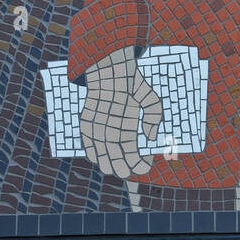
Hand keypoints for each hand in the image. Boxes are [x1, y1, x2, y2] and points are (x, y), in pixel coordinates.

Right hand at [79, 48, 162, 178]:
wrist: (108, 69)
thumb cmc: (133, 84)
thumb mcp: (151, 97)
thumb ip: (155, 118)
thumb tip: (151, 138)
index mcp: (125, 128)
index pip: (134, 162)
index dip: (142, 166)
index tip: (147, 160)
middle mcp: (108, 133)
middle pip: (118, 169)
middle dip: (129, 169)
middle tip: (137, 160)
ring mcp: (94, 132)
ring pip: (103, 165)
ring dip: (114, 165)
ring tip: (124, 156)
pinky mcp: (85, 128)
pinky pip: (90, 154)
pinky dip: (100, 158)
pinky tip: (110, 151)